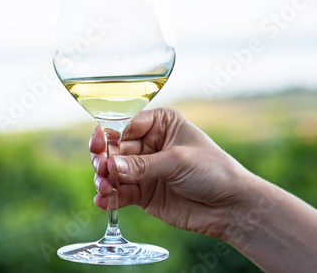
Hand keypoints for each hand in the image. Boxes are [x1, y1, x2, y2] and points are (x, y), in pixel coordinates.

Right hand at [90, 107, 253, 238]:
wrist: (231, 207)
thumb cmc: (213, 171)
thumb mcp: (177, 161)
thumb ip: (142, 165)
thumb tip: (110, 167)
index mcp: (159, 124)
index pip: (125, 125)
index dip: (109, 136)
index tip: (99, 147)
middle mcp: (147, 144)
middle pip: (114, 149)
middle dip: (104, 160)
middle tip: (102, 170)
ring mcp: (143, 170)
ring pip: (113, 172)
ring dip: (104, 180)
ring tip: (104, 188)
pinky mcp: (142, 193)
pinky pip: (120, 193)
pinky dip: (110, 198)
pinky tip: (104, 202)